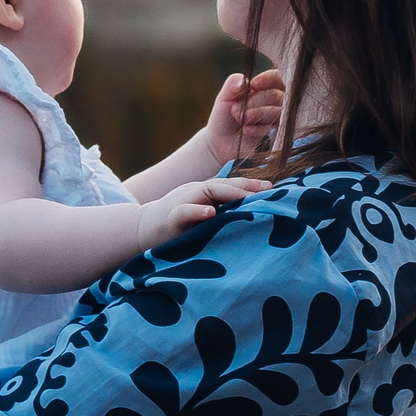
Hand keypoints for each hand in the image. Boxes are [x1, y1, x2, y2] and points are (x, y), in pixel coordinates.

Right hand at [135, 176, 269, 249]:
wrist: (140, 230)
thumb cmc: (178, 226)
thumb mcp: (202, 216)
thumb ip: (222, 213)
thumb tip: (254, 217)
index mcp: (205, 193)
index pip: (231, 185)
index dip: (251, 186)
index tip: (275, 189)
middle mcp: (195, 193)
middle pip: (222, 184)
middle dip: (245, 186)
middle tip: (268, 190)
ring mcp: (182, 203)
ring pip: (205, 191)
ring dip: (227, 193)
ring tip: (245, 196)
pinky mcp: (169, 219)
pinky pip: (184, 212)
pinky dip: (197, 211)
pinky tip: (211, 213)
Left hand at [204, 70, 286, 163]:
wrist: (220, 144)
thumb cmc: (224, 118)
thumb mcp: (224, 97)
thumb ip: (232, 83)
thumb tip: (245, 81)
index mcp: (265, 90)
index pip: (278, 78)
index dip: (269, 79)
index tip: (254, 85)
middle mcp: (276, 104)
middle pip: (277, 95)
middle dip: (255, 102)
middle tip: (235, 110)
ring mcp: (278, 121)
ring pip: (279, 111)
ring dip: (258, 113)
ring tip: (240, 119)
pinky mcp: (278, 137)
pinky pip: (275, 129)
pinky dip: (259, 129)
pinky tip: (246, 131)